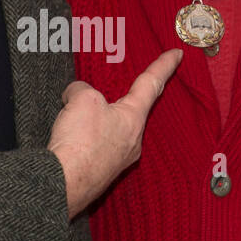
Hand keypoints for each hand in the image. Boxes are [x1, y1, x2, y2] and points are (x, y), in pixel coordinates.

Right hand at [49, 50, 182, 218]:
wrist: (63, 185)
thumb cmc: (80, 142)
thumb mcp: (81, 99)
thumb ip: (82, 90)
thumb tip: (76, 96)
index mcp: (133, 118)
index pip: (151, 84)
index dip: (164, 66)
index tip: (177, 55)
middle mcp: (132, 141)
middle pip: (125, 109)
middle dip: (109, 101)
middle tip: (90, 97)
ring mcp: (117, 160)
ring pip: (107, 129)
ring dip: (90, 122)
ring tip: (69, 123)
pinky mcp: (101, 173)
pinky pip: (94, 147)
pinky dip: (82, 140)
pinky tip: (68, 141)